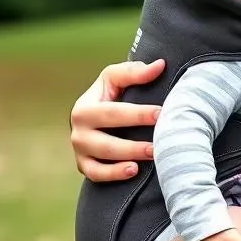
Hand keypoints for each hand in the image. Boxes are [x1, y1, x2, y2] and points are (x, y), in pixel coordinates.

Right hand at [70, 59, 164, 181]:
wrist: (98, 115)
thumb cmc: (111, 92)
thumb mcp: (117, 78)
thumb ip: (136, 72)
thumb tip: (160, 65)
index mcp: (85, 107)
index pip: (113, 112)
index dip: (138, 113)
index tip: (162, 114)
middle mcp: (78, 130)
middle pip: (107, 140)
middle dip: (135, 142)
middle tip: (160, 141)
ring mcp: (80, 150)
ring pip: (103, 159)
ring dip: (128, 158)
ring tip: (153, 155)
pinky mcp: (83, 165)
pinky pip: (96, 174)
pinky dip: (113, 174)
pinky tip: (133, 171)